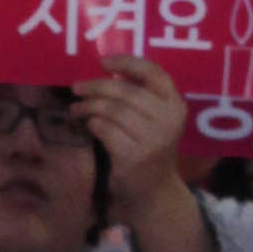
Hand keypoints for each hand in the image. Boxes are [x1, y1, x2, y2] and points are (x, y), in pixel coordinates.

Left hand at [75, 56, 189, 219]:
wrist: (154, 190)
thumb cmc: (148, 146)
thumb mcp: (154, 119)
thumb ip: (140, 96)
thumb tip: (103, 70)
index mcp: (175, 105)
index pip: (154, 73)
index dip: (127, 63)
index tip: (103, 61)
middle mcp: (168, 120)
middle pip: (125, 92)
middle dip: (96, 86)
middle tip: (77, 88)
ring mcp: (153, 140)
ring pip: (112, 110)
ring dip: (88, 106)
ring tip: (77, 108)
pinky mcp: (134, 157)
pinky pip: (104, 129)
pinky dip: (93, 124)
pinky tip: (90, 126)